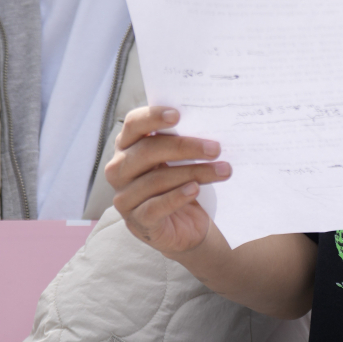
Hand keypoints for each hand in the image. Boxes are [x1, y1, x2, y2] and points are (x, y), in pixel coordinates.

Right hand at [106, 105, 229, 255]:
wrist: (185, 225)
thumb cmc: (181, 181)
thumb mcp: (180, 158)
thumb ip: (183, 140)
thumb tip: (209, 123)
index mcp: (127, 145)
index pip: (133, 124)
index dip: (152, 117)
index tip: (178, 115)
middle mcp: (119, 169)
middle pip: (147, 151)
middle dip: (185, 147)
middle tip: (215, 148)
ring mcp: (124, 197)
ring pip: (156, 180)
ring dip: (194, 173)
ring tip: (222, 170)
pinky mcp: (137, 221)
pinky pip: (155, 207)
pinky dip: (176, 197)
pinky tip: (195, 189)